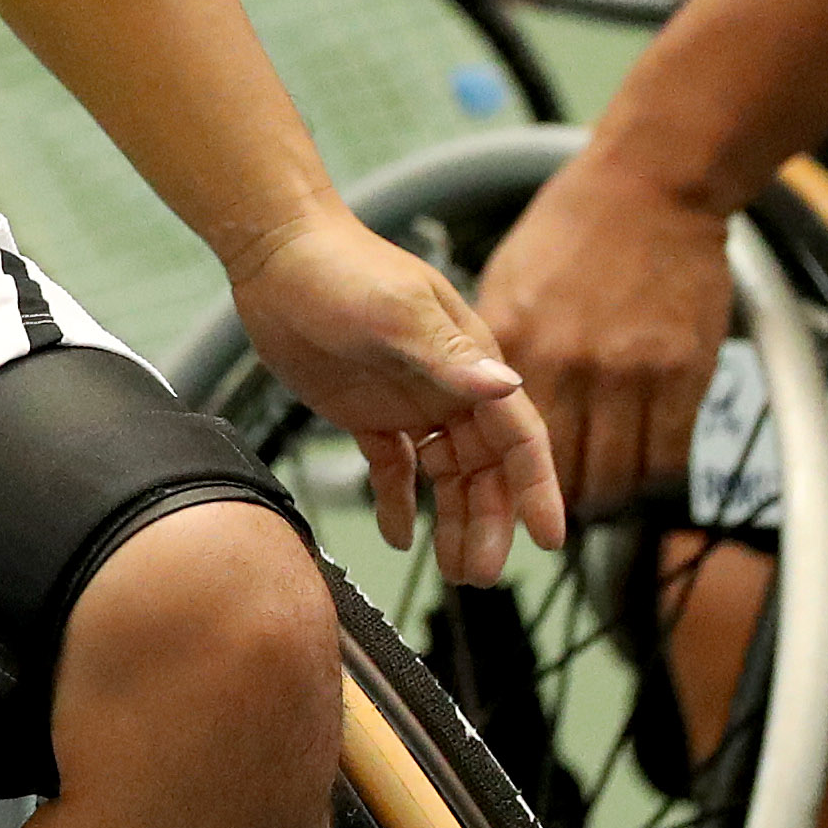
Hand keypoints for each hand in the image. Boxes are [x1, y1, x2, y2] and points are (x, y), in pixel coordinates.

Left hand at [227, 207, 565, 586]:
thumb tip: (508, 386)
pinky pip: (394, 470)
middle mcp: (450, 388)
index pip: (518, 436)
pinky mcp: (369, 415)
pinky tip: (401, 537)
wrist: (276, 252)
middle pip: (485, 470)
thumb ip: (449, 357)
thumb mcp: (395, 314)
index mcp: (470, 362)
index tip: (550, 537)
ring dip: (454, 523)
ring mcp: (411, 404)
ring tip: (455, 573)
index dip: (537, 487)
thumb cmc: (339, 268)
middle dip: (490, 522)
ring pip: (446, 478)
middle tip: (482, 576)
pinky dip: (399, 503)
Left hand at [475, 139, 734, 526]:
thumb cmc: (576, 226)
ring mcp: (633, 371)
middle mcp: (573, 363)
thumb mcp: (507, 278)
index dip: (507, 479)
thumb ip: (490, 344)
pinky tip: (644, 466)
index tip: (511, 493)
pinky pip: (667, 454)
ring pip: (618, 476)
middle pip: (562, 470)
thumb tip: (470, 399)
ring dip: (608, 496)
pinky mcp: (684, 371)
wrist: (652, 182)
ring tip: (602, 490)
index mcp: (519, 340)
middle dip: (557, 499)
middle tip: (557, 507)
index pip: (506, 440)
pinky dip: (654, 474)